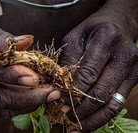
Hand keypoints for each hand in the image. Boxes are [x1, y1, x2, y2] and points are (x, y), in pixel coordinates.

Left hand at [60, 1, 137, 131]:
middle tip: (65, 116)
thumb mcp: (74, 38)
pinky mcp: (135, 79)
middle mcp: (124, 56)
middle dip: (81, 108)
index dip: (73, 92)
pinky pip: (118, 103)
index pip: (88, 74)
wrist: (118, 24)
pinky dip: (102, 116)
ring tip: (76, 127)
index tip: (61, 102)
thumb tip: (62, 88)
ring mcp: (133, 69)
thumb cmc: (92, 30)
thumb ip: (68, 62)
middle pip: (101, 91)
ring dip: (92, 119)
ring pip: (112, 103)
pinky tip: (89, 122)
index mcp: (106, 40)